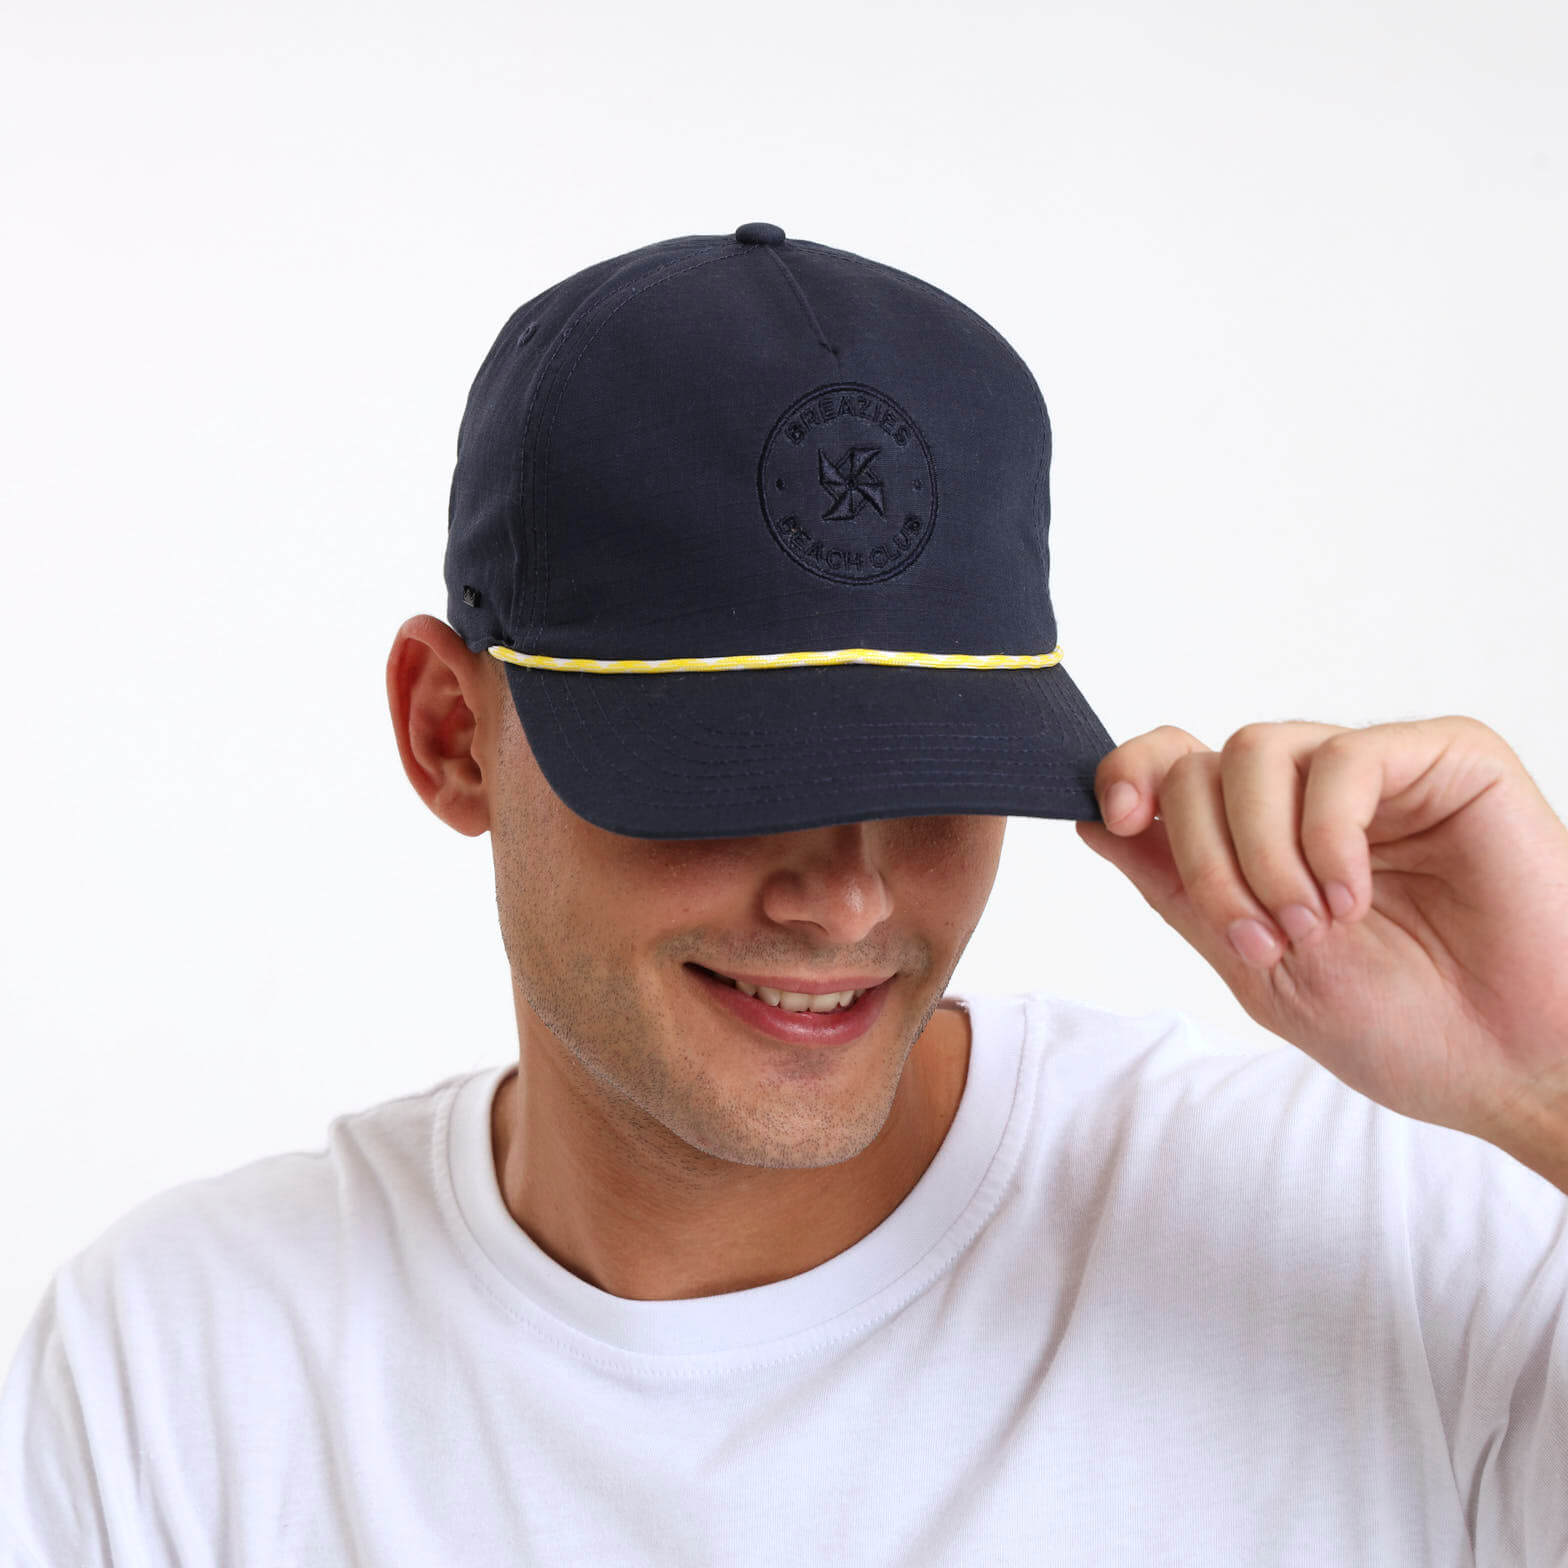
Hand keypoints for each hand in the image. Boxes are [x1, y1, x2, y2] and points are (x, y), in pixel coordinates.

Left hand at [1075, 716, 1567, 1160]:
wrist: (1512, 1066)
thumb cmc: (1402, 1028)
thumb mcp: (1255, 966)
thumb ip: (1177, 890)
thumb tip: (1092, 821)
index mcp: (1262, 837)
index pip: (1172, 765)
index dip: (1127, 774)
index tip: (1114, 818)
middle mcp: (1310, 795)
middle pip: (1200, 764)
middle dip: (1206, 858)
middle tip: (1260, 937)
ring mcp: (1376, 771)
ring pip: (1257, 750)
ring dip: (1262, 853)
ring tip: (1312, 926)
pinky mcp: (1445, 758)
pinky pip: (1343, 759)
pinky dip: (1326, 835)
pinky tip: (1352, 897)